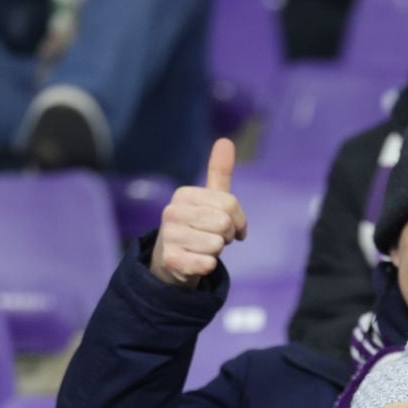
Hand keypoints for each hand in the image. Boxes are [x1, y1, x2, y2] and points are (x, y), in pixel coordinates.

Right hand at [149, 136, 246, 288]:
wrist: (171, 263)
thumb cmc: (197, 228)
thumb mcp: (208, 201)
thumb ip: (218, 173)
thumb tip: (225, 141)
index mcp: (183, 194)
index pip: (230, 204)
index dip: (239, 221)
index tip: (231, 228)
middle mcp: (172, 212)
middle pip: (224, 224)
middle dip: (227, 236)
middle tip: (214, 238)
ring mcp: (169, 237)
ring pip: (217, 245)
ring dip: (216, 252)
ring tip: (202, 249)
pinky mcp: (171, 261)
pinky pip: (208, 264)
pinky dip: (208, 266)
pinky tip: (197, 262)